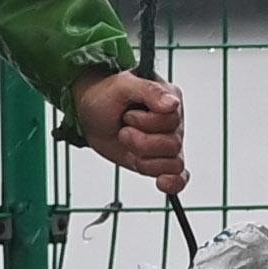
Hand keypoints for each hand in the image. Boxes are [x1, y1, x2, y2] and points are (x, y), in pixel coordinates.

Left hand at [69, 69, 189, 188]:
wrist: (88, 115)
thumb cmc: (104, 96)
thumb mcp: (122, 85)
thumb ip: (149, 91)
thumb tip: (173, 104)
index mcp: (169, 98)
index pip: (172, 119)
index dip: (147, 123)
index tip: (128, 115)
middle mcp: (172, 121)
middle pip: (172, 144)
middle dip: (141, 142)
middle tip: (124, 130)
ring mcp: (166, 142)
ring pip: (173, 163)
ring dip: (145, 160)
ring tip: (129, 145)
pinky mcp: (158, 160)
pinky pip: (179, 176)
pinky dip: (173, 182)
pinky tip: (162, 182)